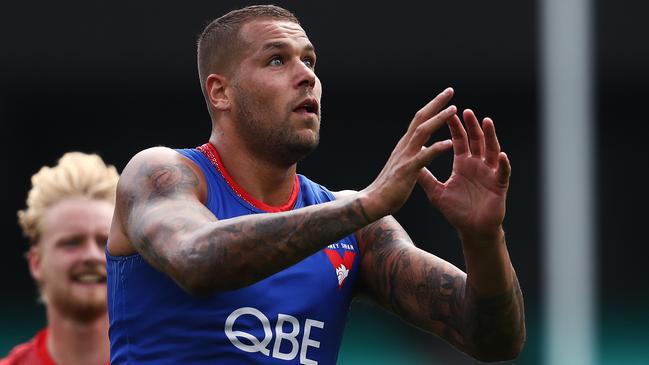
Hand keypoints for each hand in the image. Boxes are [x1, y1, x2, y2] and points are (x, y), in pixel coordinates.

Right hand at [362, 87, 456, 218]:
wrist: (372, 202)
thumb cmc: (389, 188)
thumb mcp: (405, 167)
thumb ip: (415, 156)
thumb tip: (425, 148)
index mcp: (405, 146)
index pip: (419, 121)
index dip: (432, 108)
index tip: (445, 98)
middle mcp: (404, 146)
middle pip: (420, 118)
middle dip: (435, 104)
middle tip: (450, 90)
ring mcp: (405, 157)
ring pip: (423, 131)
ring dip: (438, 119)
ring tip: (453, 109)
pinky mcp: (408, 170)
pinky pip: (425, 157)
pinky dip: (437, 148)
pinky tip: (450, 143)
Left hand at [417, 109, 510, 241]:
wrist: (471, 229)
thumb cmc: (456, 211)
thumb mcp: (437, 192)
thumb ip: (425, 177)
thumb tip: (412, 163)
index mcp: (463, 164)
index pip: (459, 140)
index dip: (455, 127)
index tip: (449, 112)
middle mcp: (477, 164)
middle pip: (476, 140)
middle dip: (472, 126)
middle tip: (467, 111)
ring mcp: (490, 173)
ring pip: (492, 150)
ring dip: (490, 136)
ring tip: (487, 122)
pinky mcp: (499, 184)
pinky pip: (503, 172)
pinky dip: (503, 163)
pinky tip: (501, 155)